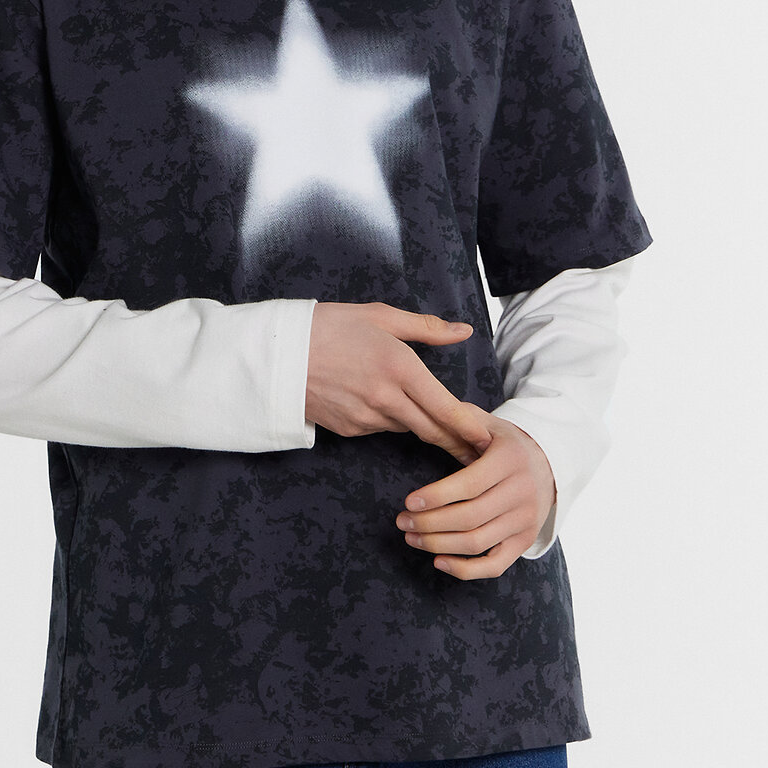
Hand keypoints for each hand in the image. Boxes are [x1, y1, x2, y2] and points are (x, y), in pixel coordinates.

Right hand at [306, 302, 493, 464]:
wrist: (276, 353)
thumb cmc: (329, 326)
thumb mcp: (380, 317)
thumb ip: (426, 328)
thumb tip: (463, 331)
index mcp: (399, 367)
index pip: (445, 407)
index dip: (471, 427)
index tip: (491, 439)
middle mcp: (386, 398)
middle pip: (432, 429)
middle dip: (458, 442)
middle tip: (480, 450)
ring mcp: (366, 418)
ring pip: (407, 427)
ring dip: (421, 425)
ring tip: (436, 421)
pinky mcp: (349, 430)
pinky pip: (381, 429)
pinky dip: (390, 420)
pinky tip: (383, 404)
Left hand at [396, 418, 556, 579]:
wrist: (549, 464)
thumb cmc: (506, 443)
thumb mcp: (488, 423)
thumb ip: (460, 418)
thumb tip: (428, 414)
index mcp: (510, 460)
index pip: (470, 484)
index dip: (437, 495)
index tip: (409, 501)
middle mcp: (522, 493)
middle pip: (470, 518)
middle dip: (429, 523)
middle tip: (402, 522)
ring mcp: (525, 521)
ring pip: (477, 543)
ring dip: (438, 544)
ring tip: (411, 537)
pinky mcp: (524, 542)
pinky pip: (494, 566)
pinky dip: (465, 570)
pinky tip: (438, 561)